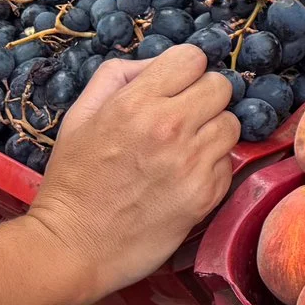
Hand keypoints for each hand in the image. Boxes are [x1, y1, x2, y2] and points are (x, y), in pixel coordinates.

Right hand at [27, 45, 238, 300]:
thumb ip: (118, 77)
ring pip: (231, 123)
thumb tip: (156, 64)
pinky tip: (184, 179)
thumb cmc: (73, 181)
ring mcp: (192, 162)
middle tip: (181, 120)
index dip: (183, 71)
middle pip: (221, 86)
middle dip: (203, 98)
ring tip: (183, 151)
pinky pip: (228, 162)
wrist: (73, 247)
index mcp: (136, 104)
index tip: (173, 88)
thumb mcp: (80, 116)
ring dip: (211, 133)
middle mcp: (170, 127)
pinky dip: (211, 167)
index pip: (192, 57)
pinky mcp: (207, 194)